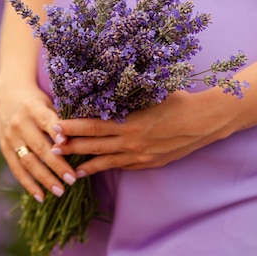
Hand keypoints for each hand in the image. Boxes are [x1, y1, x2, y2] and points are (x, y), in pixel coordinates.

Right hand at [0, 84, 76, 201]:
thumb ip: (61, 120)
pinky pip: (16, 169)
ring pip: (28, 161)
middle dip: (56, 165)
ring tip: (60, 192)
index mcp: (33, 108)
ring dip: (44, 179)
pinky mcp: (4, 148)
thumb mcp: (49, 102)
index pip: (47, 122)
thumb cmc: (38, 100)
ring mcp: (10, 137)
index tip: (68, 146)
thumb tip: (80, 140)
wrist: (9, 93)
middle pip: (39, 147)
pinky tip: (41, 197)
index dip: (57, 134)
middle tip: (72, 180)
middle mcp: (19, 123)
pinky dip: (28, 184)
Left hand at [51, 90, 227, 175]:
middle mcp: (132, 142)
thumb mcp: (151, 93)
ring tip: (69, 169)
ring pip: (106, 162)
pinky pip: (123, 167)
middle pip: (94, 146)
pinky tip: (97, 170)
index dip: (73, 128)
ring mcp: (141, 155)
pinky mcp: (149, 163)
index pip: (93, 126)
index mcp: (130, 122)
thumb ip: (129, 95)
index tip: (56, 127)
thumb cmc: (179, 101)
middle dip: (71, 148)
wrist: (205, 121)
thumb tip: (109, 85)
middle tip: (52, 149)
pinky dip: (107, 168)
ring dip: (86, 165)